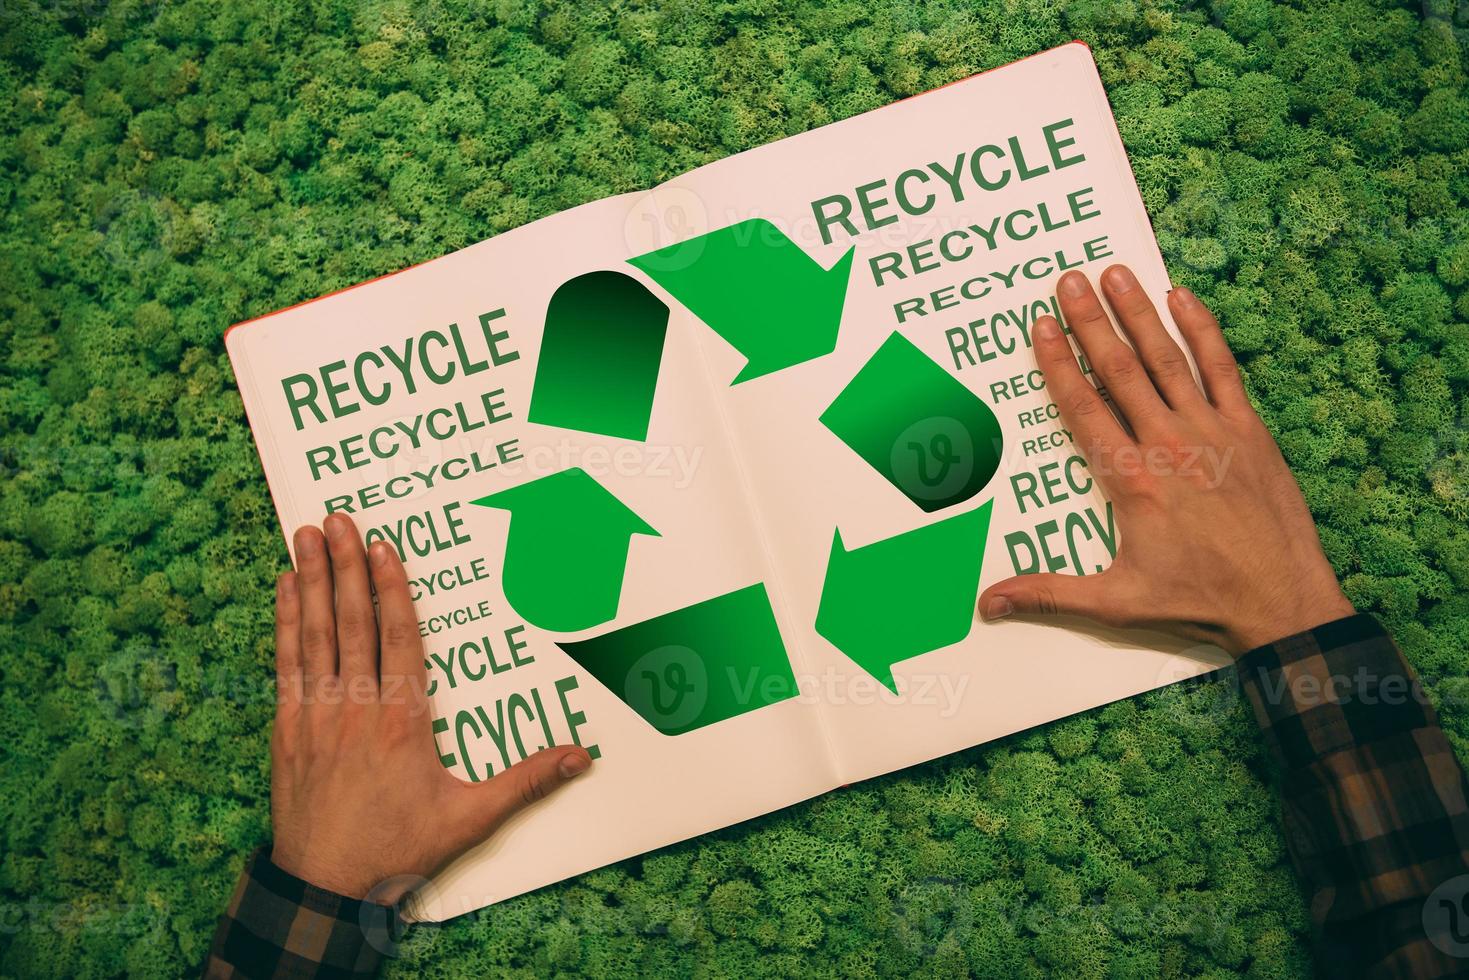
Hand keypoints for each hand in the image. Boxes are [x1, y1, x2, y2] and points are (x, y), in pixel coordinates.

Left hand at [269, 513, 592, 902]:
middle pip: (351, 623)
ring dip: (309, 581)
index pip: (398, 639)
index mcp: (401, 721)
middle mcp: (355, 708)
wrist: (326, 887)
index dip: (390, 590)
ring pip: (313, 635)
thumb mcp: (470, 817)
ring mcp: (316, 715)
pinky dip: (284, 622)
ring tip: (306, 536)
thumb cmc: (397, 849)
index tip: (382, 548)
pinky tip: (283, 589)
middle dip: (343, 567)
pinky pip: (286, 663)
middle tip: (337, 519)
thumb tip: (581, 756)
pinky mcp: (288, 728)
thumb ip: (526, 781)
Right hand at [978, 265, 1352, 654]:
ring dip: (1139, 314)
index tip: (1042, 325)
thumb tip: (988, 603)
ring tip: (1115, 274)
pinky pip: (1222, 369)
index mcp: (1131, 479)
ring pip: (1166, 360)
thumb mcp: (1117, 602)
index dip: (1058, 362)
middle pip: (1119, 370)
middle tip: (1069, 279)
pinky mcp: (1248, 431)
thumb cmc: (1200, 601)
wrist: (1281, 603)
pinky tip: (1184, 299)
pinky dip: (1204, 331)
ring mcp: (1211, 431)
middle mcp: (1168, 444)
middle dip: (1091, 321)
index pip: (1082, 407)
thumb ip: (1049, 594)